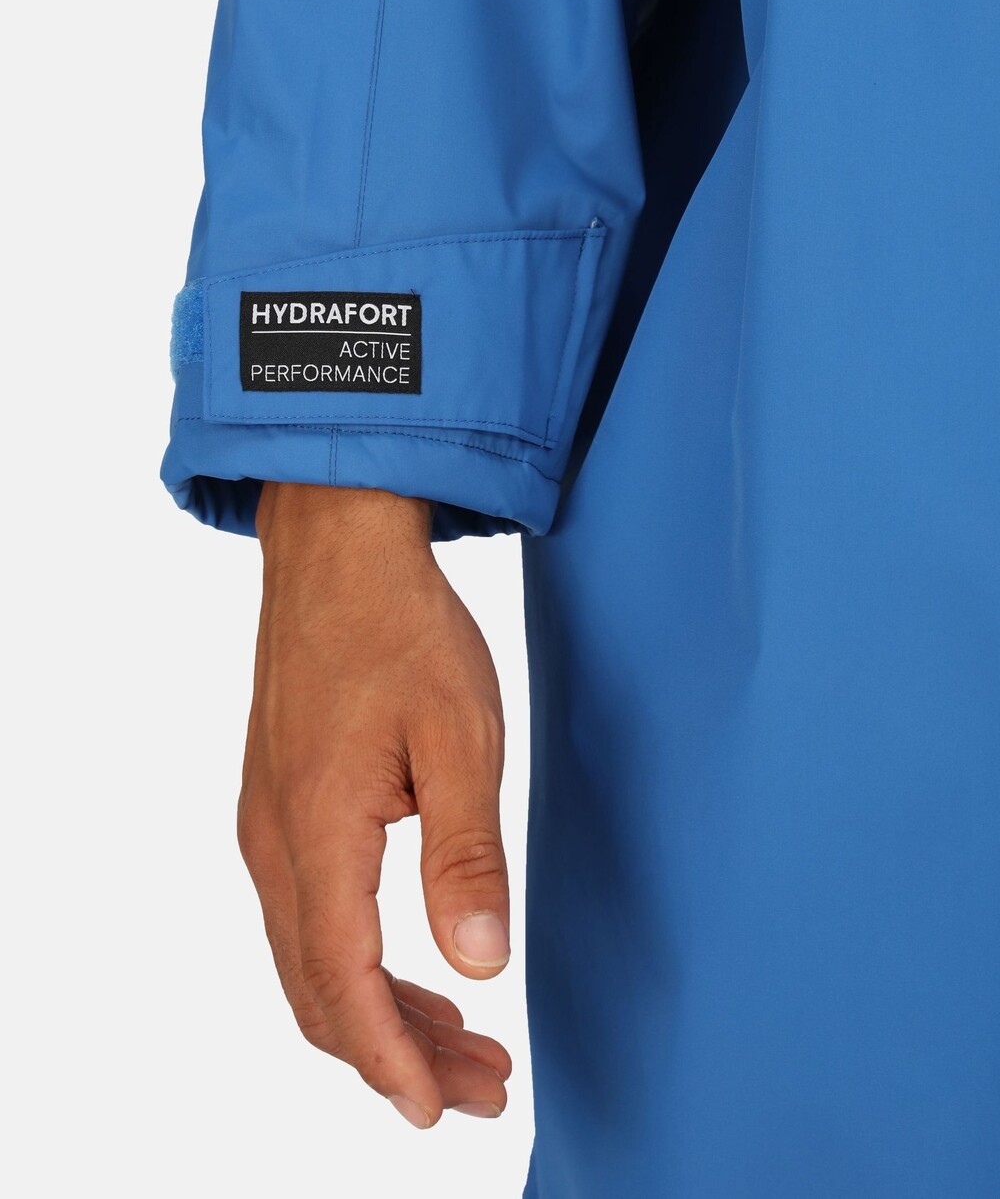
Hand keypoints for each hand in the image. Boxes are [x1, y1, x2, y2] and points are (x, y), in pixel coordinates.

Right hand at [237, 482, 510, 1128]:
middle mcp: (274, 841)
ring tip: (463, 1041)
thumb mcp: (460, 735)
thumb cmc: (401, 629)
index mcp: (317, 832)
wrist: (337, 549)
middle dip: (396, 1055)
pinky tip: (412, 964)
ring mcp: (268, 823)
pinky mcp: (280, 803)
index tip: (438, 1110)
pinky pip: (308, 915)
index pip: (343, 986)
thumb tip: (480, 963)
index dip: (391, 1062)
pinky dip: (357, 964)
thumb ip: (466, 853)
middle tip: (481, 1084)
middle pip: (321, 991)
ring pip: (311, 958)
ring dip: (380, 1013)